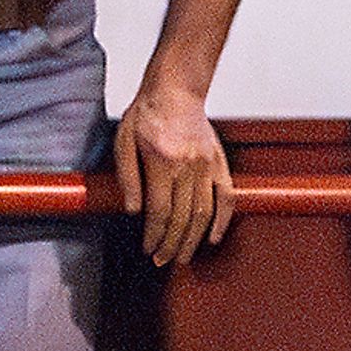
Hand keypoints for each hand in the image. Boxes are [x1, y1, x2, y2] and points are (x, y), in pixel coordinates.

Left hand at [111, 86, 234, 265]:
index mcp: (163, 161)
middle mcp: (189, 166)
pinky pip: (226, 197)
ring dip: (193, 239)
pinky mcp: (219, 162)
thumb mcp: (123, 142)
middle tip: (162, 261)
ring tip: (182, 257)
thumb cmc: (146, 114)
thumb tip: (133, 212)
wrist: (175, 90)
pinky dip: (223, 220)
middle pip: (182, 217)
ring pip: (204, 213)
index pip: (159, 211)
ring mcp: (207, 165)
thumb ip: (128, 178)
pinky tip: (214, 238)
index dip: (153, 235)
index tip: (148, 249)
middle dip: (171, 244)